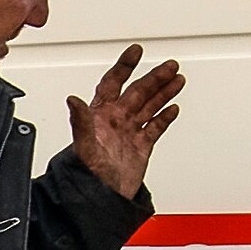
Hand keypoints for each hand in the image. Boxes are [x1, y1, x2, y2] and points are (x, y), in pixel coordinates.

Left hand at [66, 45, 183, 200]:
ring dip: (163, 92)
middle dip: (154, 78)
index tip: (136, 51)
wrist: (99, 199)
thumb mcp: (84, 146)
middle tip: (170, 65)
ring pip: (149, 106)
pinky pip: (154, 128)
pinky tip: (173, 108)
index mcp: (101, 115)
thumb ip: (80, 122)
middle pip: (138, 92)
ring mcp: (129, 132)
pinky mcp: (140, 147)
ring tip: (178, 79)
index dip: (124, 66)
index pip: (112, 83)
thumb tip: (72, 100)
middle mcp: (116, 120)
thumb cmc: (87, 174)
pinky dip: (164, 117)